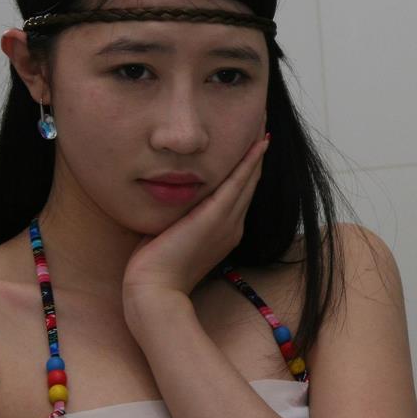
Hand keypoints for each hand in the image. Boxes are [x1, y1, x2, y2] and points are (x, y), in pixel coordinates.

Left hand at [122, 130, 270, 306]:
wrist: (155, 292)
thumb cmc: (154, 271)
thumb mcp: (169, 237)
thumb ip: (176, 217)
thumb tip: (168, 197)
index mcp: (223, 233)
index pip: (239, 193)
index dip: (245, 168)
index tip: (248, 145)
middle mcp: (233, 226)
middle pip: (250, 182)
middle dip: (255, 154)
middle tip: (261, 125)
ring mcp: (228, 222)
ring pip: (249, 178)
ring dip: (256, 150)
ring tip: (262, 125)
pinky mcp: (218, 217)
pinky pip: (239, 182)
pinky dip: (249, 161)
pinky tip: (257, 142)